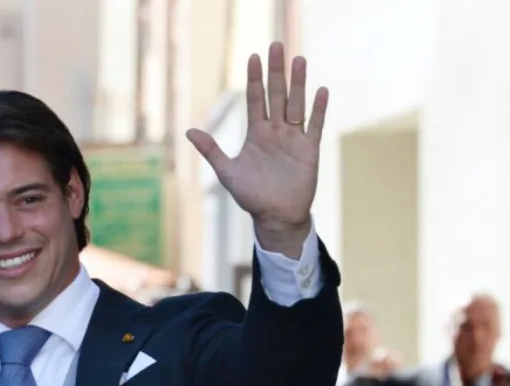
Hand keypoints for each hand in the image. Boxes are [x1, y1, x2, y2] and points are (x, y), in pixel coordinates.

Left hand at [186, 42, 327, 254]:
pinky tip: (321, 91)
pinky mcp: (309, 150)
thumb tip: (188, 131)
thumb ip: (211, 150)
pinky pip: (314, 125)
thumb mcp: (227, 172)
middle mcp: (275, 131)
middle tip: (276, 45)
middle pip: (276, 95)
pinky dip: (318, 109)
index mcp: (256, 134)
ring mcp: (293, 139)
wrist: (275, 217)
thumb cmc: (251, 196)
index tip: (253, 57)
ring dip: (298, 83)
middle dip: (276, 71)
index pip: (254, 99)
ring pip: (296, 104)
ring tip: (299, 60)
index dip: (254, 79)